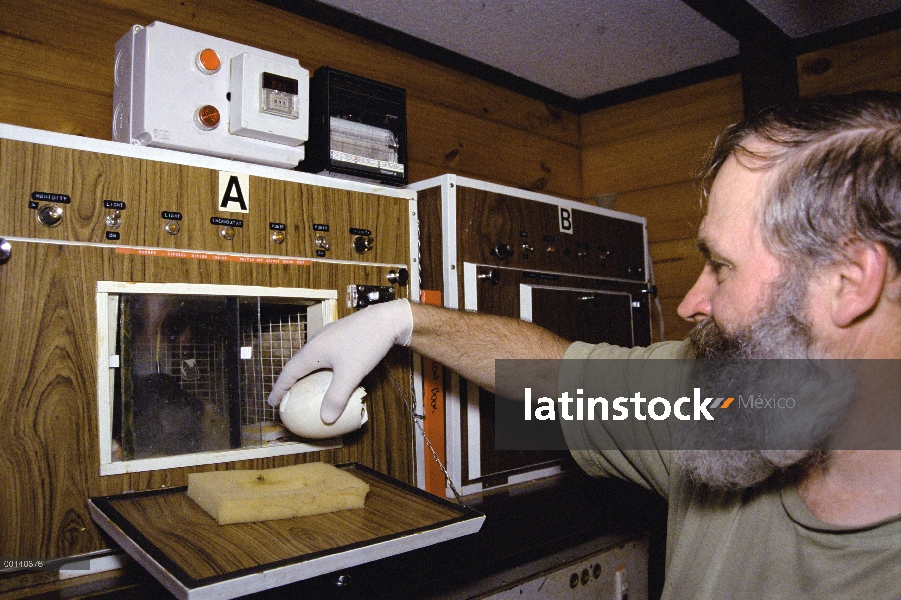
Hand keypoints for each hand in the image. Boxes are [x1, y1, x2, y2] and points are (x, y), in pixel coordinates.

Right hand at [267, 299, 413, 422]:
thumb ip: (336, 397)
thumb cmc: (367, 344)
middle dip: (290, 381)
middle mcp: (317, 341)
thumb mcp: (351, 374)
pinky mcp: (341, 334)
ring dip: (306, 374)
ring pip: (311, 358)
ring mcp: (329, 336)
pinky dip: (320, 367)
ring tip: (306, 387)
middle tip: (287, 397)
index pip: (289, 373)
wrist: (388, 319)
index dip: (279, 389)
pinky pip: (323, 354)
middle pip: (297, 364)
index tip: (272, 402)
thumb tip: (325, 419)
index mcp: (313, 351)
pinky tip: (331, 373)